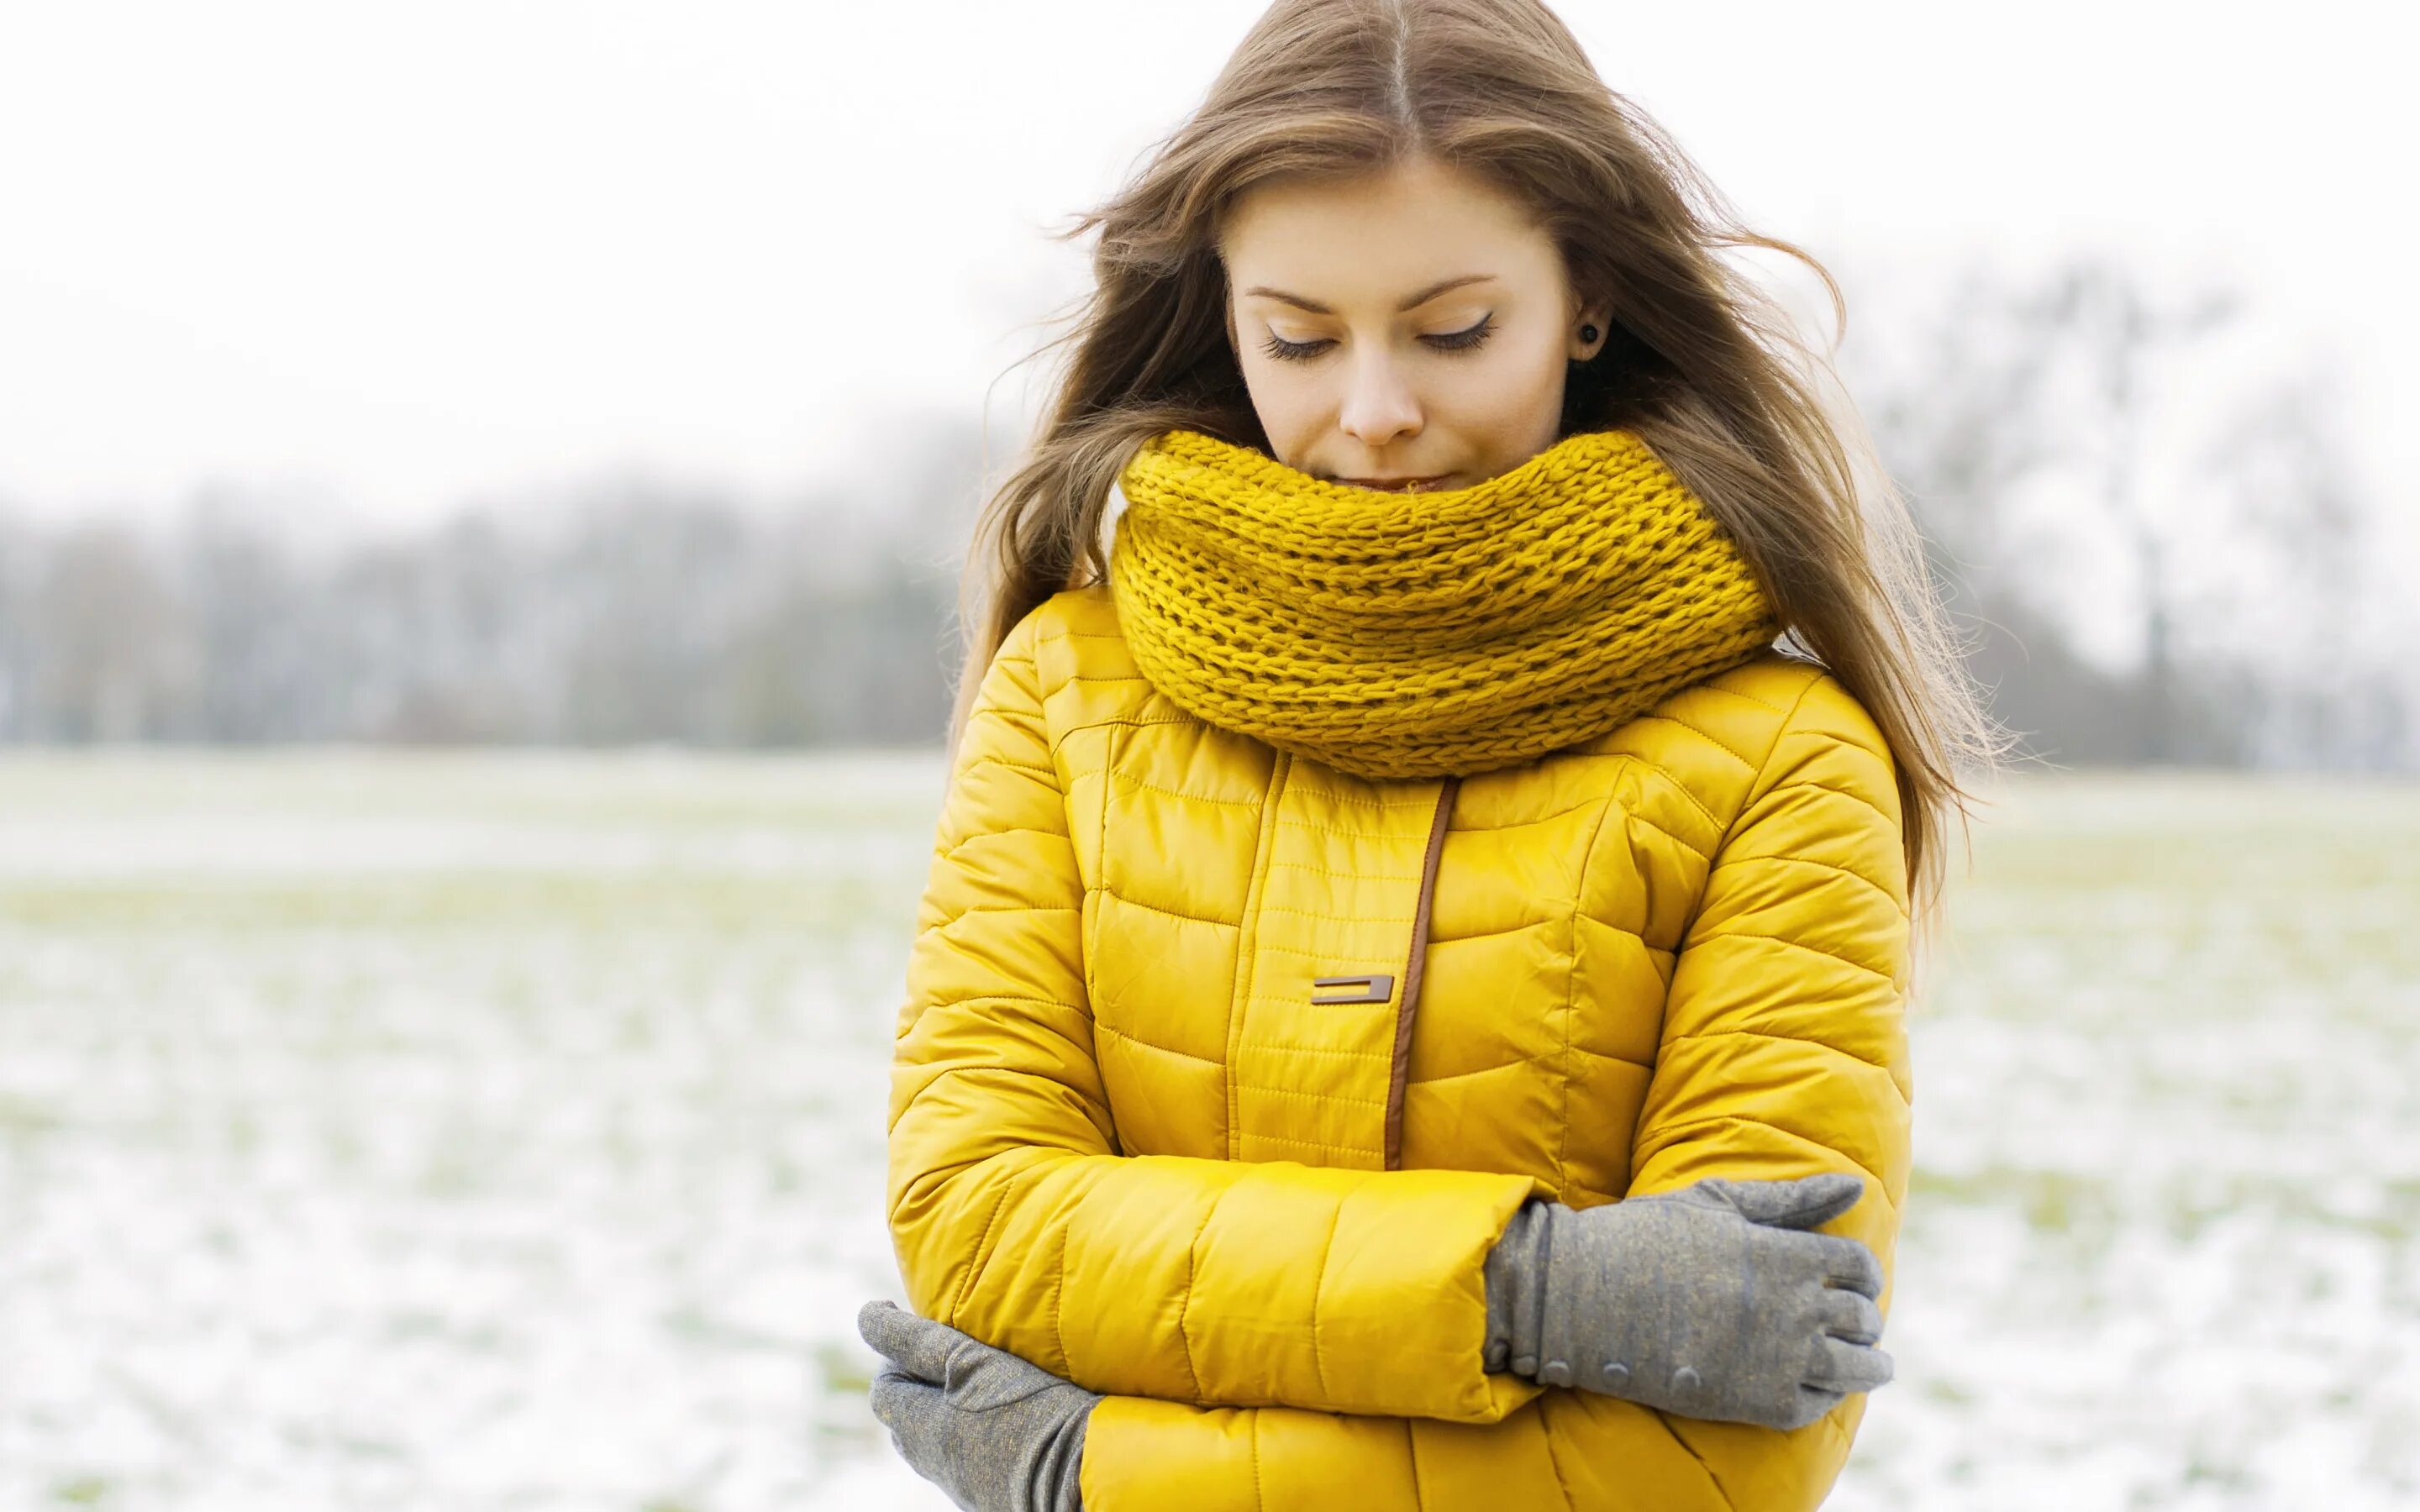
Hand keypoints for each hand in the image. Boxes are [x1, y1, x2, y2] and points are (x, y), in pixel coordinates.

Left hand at [856, 1299, 1097, 1511]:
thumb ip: (915, 1340)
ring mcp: (966, 1486)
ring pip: (938, 1445)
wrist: (1087, 1475)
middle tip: (951, 1357)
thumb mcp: (969, 1361)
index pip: (884, 1391)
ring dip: (946, 1414)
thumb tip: (867, 1315)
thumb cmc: (1030, 1409)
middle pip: (905, 1423)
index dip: (895, 1354)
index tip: (918, 1326)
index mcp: (922, 1429)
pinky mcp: (997, 1497)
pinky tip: (1007, 1422)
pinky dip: (974, 1437)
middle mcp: (937, 1463)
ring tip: (980, 1387)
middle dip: (918, 1387)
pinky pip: (970, 1463)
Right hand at [1482, 1172, 1892, 1430]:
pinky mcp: (1757, 1402)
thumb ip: (1791, 1198)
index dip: (1863, 1274)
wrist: (1583, 1298)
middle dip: (1865, 1320)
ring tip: (1871, 1366)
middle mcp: (1793, 1307)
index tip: (1855, 1281)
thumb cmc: (1646, 1239)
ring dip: (1869, 1366)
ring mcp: (1778, 1359)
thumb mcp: (1716, 1203)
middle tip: (1859, 1323)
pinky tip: (1823, 1386)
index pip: (1858, 1267)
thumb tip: (1855, 1188)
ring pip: (1856, 1369)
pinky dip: (1829, 1396)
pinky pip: (1817, 1405)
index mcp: (1784, 1253)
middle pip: (1862, 1318)